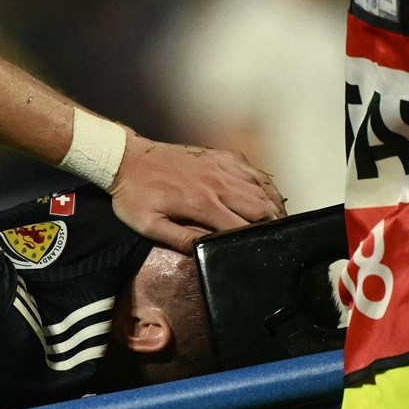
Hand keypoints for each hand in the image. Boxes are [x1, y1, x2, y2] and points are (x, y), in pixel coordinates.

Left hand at [109, 130, 285, 253]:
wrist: (127, 159)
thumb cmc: (135, 194)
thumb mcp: (149, 225)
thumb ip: (178, 240)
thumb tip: (203, 253)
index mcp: (201, 204)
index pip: (240, 227)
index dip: (253, 242)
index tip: (261, 252)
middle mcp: (217, 183)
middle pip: (259, 208)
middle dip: (273, 226)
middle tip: (280, 241)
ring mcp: (221, 166)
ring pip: (261, 188)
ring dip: (274, 207)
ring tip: (281, 223)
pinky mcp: (220, 155)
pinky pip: (252, 171)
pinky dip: (266, 185)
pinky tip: (269, 196)